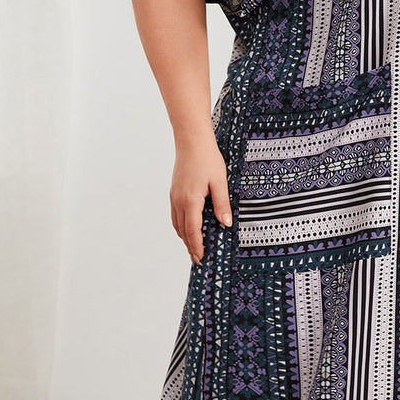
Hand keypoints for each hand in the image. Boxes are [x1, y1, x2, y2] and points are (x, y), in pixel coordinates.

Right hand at [169, 131, 232, 263]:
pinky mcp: (174, 191)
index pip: (193, 231)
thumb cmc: (207, 159)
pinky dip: (180, 225)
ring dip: (184, 237)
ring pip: (177, 223)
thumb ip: (222, 204)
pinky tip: (187, 227)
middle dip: (190, 246)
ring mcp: (174, 196)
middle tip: (197, 258)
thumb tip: (225, 224)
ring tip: (192, 247)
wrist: (191, 141)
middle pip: (183, 230)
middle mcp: (179, 201)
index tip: (200, 258)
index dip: (197, 246)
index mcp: (191, 201)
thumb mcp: (220, 182)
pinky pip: (175, 214)